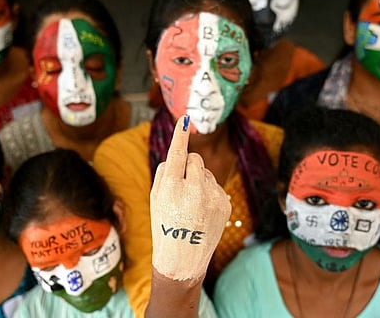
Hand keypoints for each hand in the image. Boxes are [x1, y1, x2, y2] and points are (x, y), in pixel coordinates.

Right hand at [150, 115, 231, 280]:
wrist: (184, 259)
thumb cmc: (164, 226)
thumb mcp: (155, 199)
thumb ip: (165, 174)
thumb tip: (179, 154)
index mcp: (171, 189)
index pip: (176, 155)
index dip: (180, 136)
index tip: (185, 120)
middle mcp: (193, 191)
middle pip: (195, 159)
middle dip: (189, 165)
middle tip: (182, 186)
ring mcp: (212, 198)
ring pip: (206, 172)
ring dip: (199, 180)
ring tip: (192, 205)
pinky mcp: (225, 204)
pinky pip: (215, 186)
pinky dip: (209, 193)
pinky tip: (202, 211)